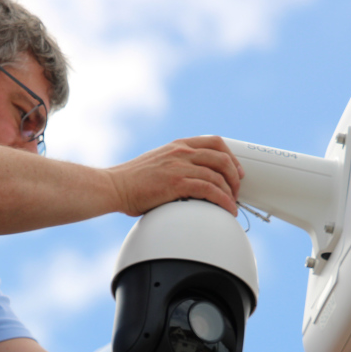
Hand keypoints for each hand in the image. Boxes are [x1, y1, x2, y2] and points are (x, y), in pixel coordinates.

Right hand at [106, 136, 243, 214]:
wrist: (114, 186)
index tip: (236, 170)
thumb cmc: (132, 181)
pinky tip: (227, 209)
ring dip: (230, 192)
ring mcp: (179, 166)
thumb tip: (192, 181)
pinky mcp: (177, 183)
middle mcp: (181, 152)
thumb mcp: (158, 163)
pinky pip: (210, 190)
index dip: (231, 156)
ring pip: (218, 175)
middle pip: (222, 158)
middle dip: (235, 176)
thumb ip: (176, 165)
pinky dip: (223, 201)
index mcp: (177, 145)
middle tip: (236, 190)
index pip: (214, 142)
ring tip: (232, 204)